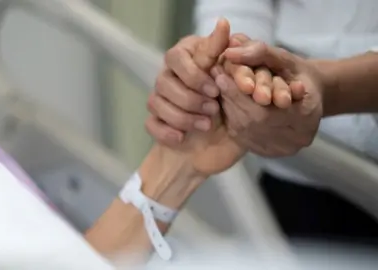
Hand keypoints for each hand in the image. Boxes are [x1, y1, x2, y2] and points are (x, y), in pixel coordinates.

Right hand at [147, 19, 244, 174]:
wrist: (221, 150)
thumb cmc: (233, 114)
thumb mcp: (237, 87)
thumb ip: (229, 58)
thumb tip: (224, 25)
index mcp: (189, 61)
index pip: (178, 55)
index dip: (195, 75)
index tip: (215, 90)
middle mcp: (171, 76)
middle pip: (163, 79)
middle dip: (190, 98)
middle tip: (213, 109)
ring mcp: (160, 99)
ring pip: (156, 101)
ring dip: (182, 116)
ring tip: (206, 125)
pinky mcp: (155, 122)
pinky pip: (150, 122)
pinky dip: (167, 132)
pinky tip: (183, 138)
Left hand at [219, 39, 324, 155]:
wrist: (310, 95)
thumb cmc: (296, 73)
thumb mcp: (284, 57)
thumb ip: (259, 52)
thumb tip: (231, 46)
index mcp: (307, 115)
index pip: (264, 106)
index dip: (238, 90)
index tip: (219, 71)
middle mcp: (296, 139)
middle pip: (253, 120)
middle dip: (231, 97)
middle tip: (214, 77)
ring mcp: (282, 149)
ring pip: (245, 130)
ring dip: (228, 106)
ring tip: (215, 87)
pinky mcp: (268, 152)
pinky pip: (243, 137)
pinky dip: (231, 118)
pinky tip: (225, 102)